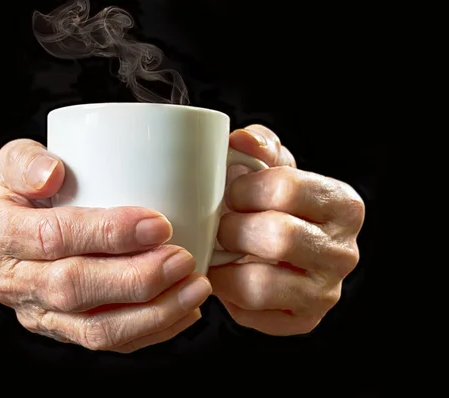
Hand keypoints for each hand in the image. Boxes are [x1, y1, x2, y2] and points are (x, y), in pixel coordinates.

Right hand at [0, 139, 211, 352]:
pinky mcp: (62, 332)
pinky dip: (153, 331)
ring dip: (153, 313)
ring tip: (196, 287)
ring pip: (95, 330)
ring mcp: (37, 313)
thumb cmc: (32, 190)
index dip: (108, 233)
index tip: (158, 224)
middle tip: (183, 259)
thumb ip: (25, 159)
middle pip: (75, 289)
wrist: (25, 230)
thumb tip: (51, 174)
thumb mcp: (17, 162)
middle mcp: (9, 282)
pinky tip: (185, 309)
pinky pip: (108, 343)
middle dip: (136, 279)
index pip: (53, 236)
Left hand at [209, 125, 364, 335]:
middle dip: (233, 228)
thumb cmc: (274, 204)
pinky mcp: (303, 320)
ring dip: (224, 266)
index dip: (245, 189)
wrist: (282, 251)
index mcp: (342, 204)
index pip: (286, 188)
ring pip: (259, 284)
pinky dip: (228, 295)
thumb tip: (241, 141)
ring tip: (219, 252)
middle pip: (277, 237)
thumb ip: (259, 147)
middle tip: (221, 225)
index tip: (232, 192)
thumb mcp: (272, 167)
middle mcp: (343, 251)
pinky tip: (229, 276)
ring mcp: (326, 292)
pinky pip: (251, 314)